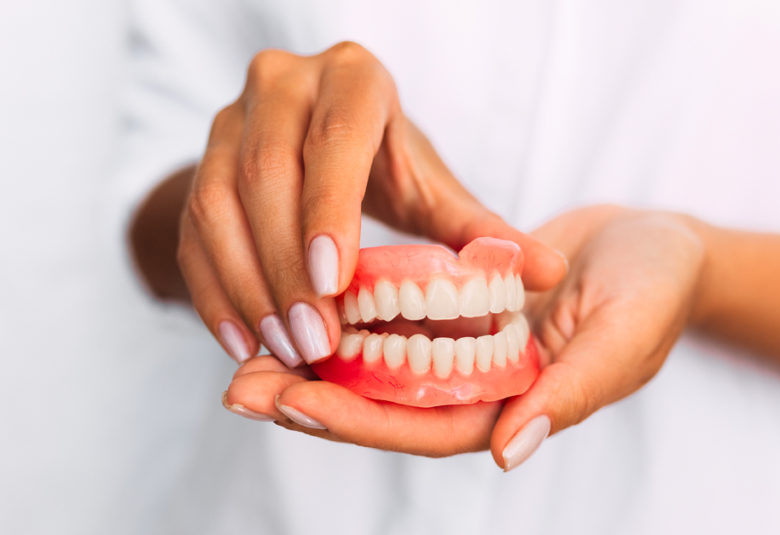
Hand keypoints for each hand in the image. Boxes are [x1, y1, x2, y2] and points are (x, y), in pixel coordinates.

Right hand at [177, 42, 565, 366]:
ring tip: (282, 350)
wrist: (319, 153)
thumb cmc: (388, 167)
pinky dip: (213, 292)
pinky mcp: (200, 164)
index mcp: (353, 80)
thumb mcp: (433, 190)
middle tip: (313, 340)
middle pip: (268, 175)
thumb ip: (481, 230)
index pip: (335, 140)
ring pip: (218, 203)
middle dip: (288, 266)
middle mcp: (282, 85)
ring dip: (248, 286)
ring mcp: (230, 120)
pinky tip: (241, 343)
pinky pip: (191, 230)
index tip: (335, 282)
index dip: (329, 208)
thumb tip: (550, 272)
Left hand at [223, 205, 705, 468]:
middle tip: (239, 390)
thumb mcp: (623, 334)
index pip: (429, 428)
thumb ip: (573, 391)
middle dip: (315, 402)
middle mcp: (485, 387)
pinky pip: (396, 321)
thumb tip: (508, 450)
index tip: (296, 403)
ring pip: (381, 369)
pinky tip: (301, 304)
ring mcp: (469, 350)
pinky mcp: (460, 310)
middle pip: (388, 407)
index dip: (362, 421)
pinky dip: (349, 318)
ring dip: (316, 364)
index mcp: (521, 406)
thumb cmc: (657, 286)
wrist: (660, 240)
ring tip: (244, 358)